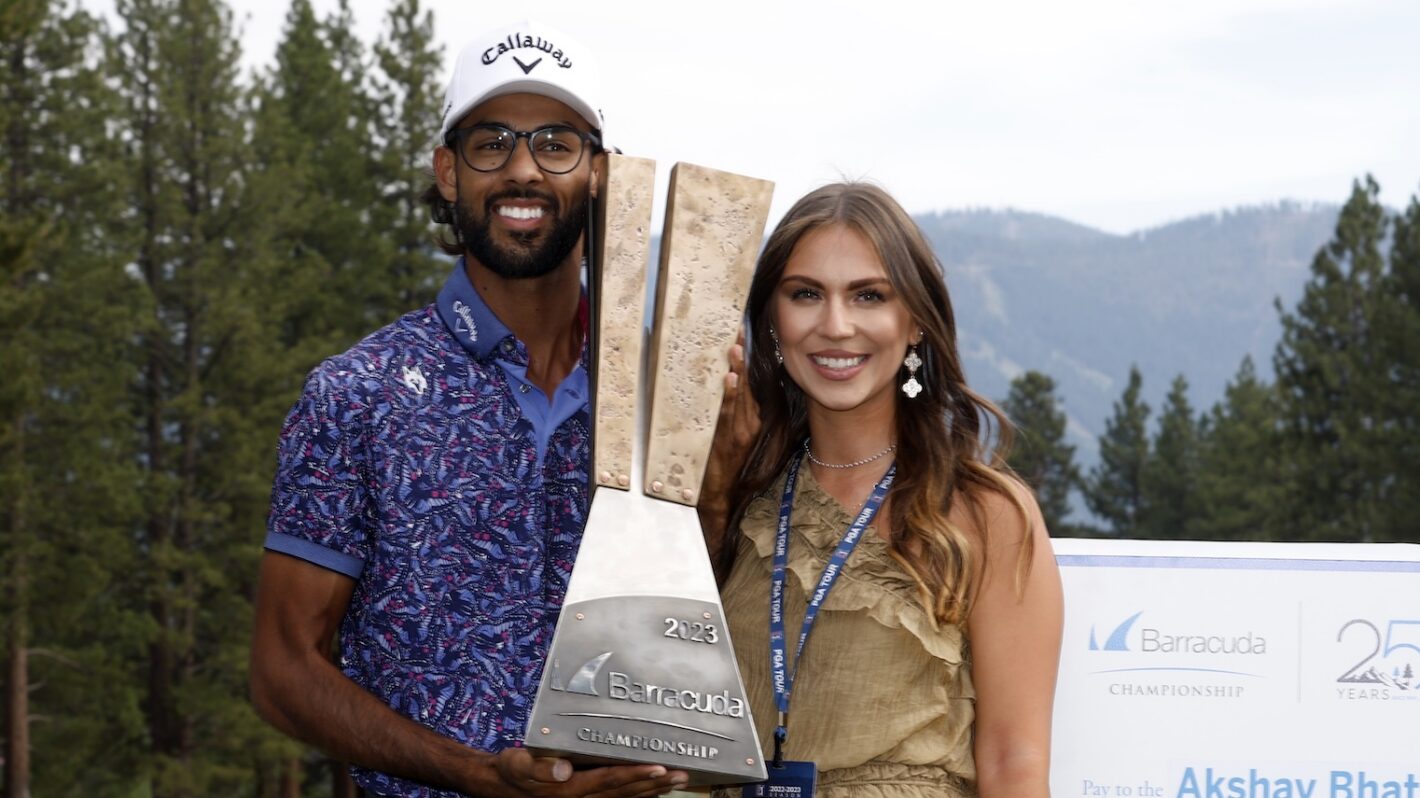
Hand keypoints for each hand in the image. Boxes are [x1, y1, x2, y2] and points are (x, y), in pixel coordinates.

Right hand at [482, 748, 688, 797]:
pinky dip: (638, 795)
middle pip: (625, 792)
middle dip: (654, 784)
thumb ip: (537, 766)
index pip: (609, 781)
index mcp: (569, 789)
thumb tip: (562, 769)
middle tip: (681, 774)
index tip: (658, 767)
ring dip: (652, 790)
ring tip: (677, 780)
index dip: (635, 775)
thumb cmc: (511, 771)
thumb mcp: (517, 764)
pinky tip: (655, 789)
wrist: (500, 786)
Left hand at [699, 332, 761, 557]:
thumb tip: (726, 384)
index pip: (750, 382)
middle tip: (737, 332)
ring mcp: (741, 429)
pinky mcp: (731, 438)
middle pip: (746, 383)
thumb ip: (733, 412)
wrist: (720, 492)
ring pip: (739, 394)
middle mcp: (750, 421)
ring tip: (735, 348)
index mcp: (753, 418)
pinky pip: (729, 412)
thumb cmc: (724, 462)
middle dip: (741, 357)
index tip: (740, 335)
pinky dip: (730, 395)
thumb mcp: (734, 435)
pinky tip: (729, 379)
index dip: (745, 358)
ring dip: (737, 370)